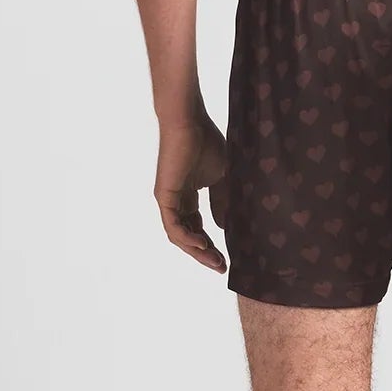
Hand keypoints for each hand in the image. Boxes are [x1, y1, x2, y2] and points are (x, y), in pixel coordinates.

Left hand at [155, 111, 229, 272]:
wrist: (189, 122)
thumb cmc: (206, 142)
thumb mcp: (221, 178)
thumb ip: (221, 202)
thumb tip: (223, 226)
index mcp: (188, 195)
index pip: (198, 227)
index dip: (211, 244)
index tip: (227, 258)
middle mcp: (175, 200)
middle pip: (188, 235)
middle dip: (205, 254)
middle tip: (221, 267)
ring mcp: (168, 199)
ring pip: (179, 235)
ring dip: (196, 251)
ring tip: (214, 261)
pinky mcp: (164, 196)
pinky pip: (173, 225)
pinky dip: (187, 238)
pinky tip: (202, 245)